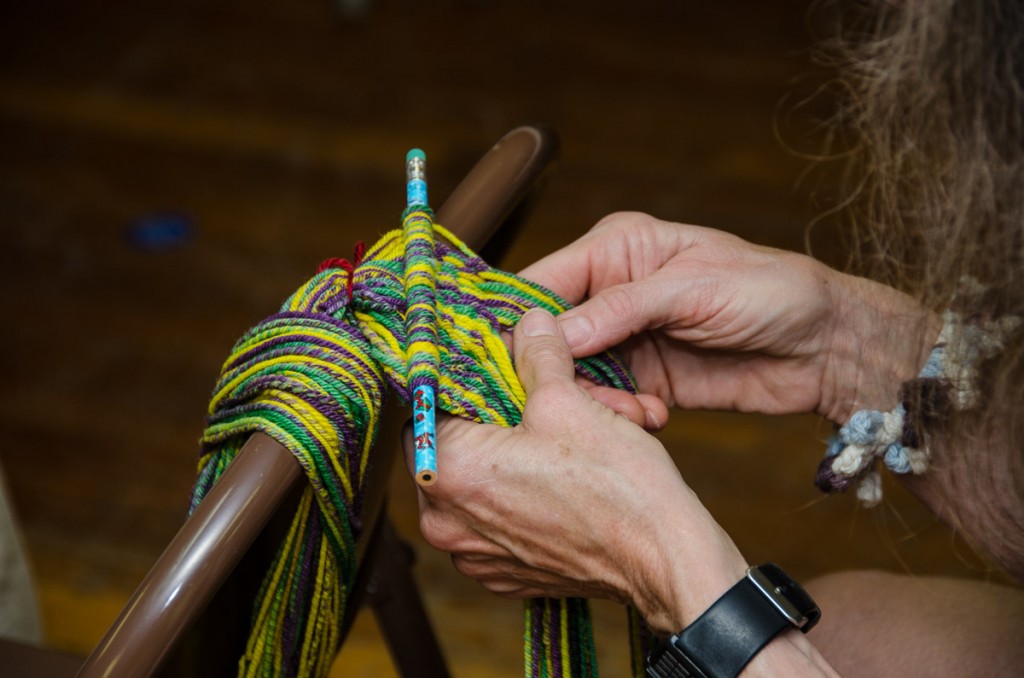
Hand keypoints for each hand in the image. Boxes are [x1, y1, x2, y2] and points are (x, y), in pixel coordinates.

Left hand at [403, 308, 747, 633]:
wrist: (665, 561)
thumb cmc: (617, 488)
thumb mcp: (568, 401)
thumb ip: (535, 355)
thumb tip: (527, 322)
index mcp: (446, 472)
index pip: (428, 407)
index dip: (468, 383)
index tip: (501, 374)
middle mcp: (445, 522)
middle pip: (456, 445)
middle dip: (500, 419)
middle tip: (544, 404)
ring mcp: (473, 555)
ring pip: (481, 482)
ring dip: (515, 456)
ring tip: (563, 442)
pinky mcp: (502, 574)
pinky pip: (500, 519)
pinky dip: (525, 495)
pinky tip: (563, 480)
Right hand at [520, 212, 937, 421]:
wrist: (824, 347)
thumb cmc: (769, 292)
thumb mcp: (693, 289)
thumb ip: (620, 308)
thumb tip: (550, 331)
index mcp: (615, 250)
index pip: (540, 282)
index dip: (517, 321)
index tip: (507, 361)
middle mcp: (609, 293)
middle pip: (547, 336)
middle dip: (557, 371)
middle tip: (582, 398)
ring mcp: (625, 339)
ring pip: (572, 376)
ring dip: (593, 400)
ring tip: (635, 409)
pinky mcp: (642, 379)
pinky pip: (605, 402)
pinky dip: (619, 415)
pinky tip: (653, 416)